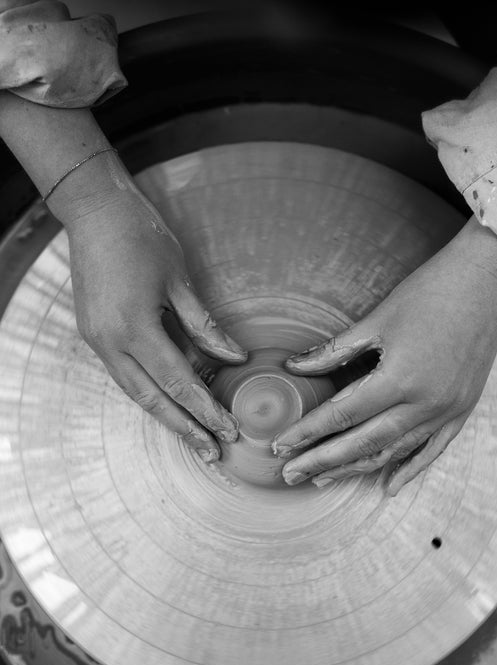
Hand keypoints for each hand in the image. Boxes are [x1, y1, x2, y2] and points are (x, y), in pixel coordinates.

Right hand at [66, 184, 246, 461]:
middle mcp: (110, 341)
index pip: (178, 381)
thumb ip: (205, 326)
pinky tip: (171, 402)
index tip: (228, 429)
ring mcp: (98, 339)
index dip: (205, 408)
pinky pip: (125, 373)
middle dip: (185, 428)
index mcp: (134, 327)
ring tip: (194, 436)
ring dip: (165, 416)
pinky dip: (150, 391)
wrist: (95, 211)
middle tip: (212, 452)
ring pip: (135, 391)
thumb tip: (234, 358)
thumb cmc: (142, 236)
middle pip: (152, 399)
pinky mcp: (95, 333)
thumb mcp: (179, 280)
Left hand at [273, 218, 496, 494]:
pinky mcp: (461, 411)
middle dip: (321, 461)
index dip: (307, 433)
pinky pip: (432, 451)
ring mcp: (446, 411)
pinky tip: (387, 487)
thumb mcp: (377, 320)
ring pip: (393, 452)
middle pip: (362, 443)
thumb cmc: (428, 293)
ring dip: (355, 468)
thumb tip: (294, 367)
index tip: (280, 446)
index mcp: (399, 378)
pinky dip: (408, 470)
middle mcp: (424, 403)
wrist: (484, 282)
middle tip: (290, 474)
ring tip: (322, 478)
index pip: (342, 415)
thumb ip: (334, 351)